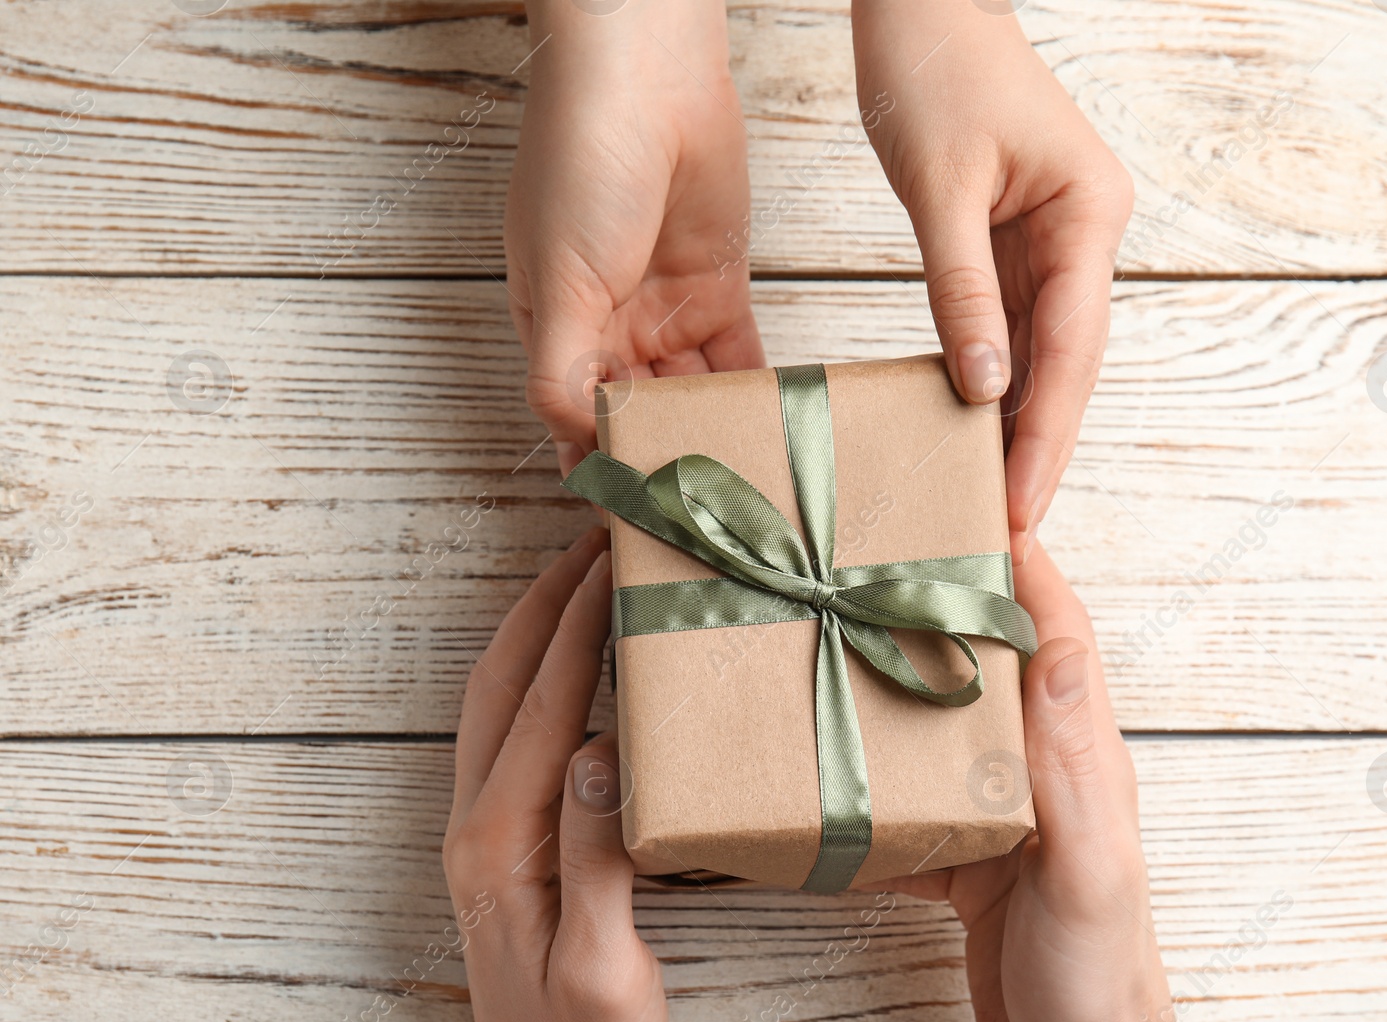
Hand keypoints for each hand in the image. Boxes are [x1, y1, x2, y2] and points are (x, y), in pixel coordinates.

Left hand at [443, 527, 666, 1021]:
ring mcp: (483, 837)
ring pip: (496, 703)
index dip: (580, 627)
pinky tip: (571, 666)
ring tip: (581, 575)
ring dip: (534, 630)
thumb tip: (599, 750)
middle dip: (546, 601)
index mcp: (503, 844)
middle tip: (595, 534)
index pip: (544, 708)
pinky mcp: (502, 849)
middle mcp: (478, 827)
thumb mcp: (601, 966)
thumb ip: (595, 857)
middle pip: (503, 685)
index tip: (615, 557)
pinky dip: (535, 676)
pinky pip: (507, 735)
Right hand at [506, 0, 765, 476]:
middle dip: (669, 459)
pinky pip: (737, 360)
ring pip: (693, 395)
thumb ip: (561, 369)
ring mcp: (666, 311)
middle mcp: (609, 330)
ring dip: (715, 434)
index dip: (604, 467)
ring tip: (747, 486)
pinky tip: (771, 432)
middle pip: (642, 415)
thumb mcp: (556, 280)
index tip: (636, 521)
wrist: (647, 78)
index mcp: (556, 332)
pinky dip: (752, 394)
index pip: (577, 420)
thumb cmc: (580, 164)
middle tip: (705, 518)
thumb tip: (573, 443)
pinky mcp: (718, 290)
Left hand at [851, 0, 1133, 562]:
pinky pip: (1010, 325)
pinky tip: (974, 429)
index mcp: (1088, 214)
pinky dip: (992, 377)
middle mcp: (1084, 233)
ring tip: (990, 498)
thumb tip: (984, 389)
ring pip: (1041, 352)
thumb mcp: (940, 187)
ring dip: (1017, 421)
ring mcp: (1054, 240)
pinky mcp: (1016, 243)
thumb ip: (963, 290)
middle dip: (1039, 444)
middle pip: (1067, 362)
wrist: (922, 4)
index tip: (1023, 502)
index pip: (1073, 347)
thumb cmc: (933, 67)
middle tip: (1011, 526)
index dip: (1049, 432)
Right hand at [873, 548, 1233, 1021]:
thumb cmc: (1099, 980)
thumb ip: (1071, 761)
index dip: (1018, 561)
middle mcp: (1045, 772)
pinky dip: (871, 787)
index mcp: (1081, 755)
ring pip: (946, 728)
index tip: (962, 501)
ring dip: (898, 687)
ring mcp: (1007, 817)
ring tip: (830, 649)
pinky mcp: (972, 866)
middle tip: (871, 563)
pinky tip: (819, 784)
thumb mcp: (1086, 868)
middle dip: (942, 606)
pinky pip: (914, 805)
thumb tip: (1058, 642)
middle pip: (991, 664)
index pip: (1054, 631)